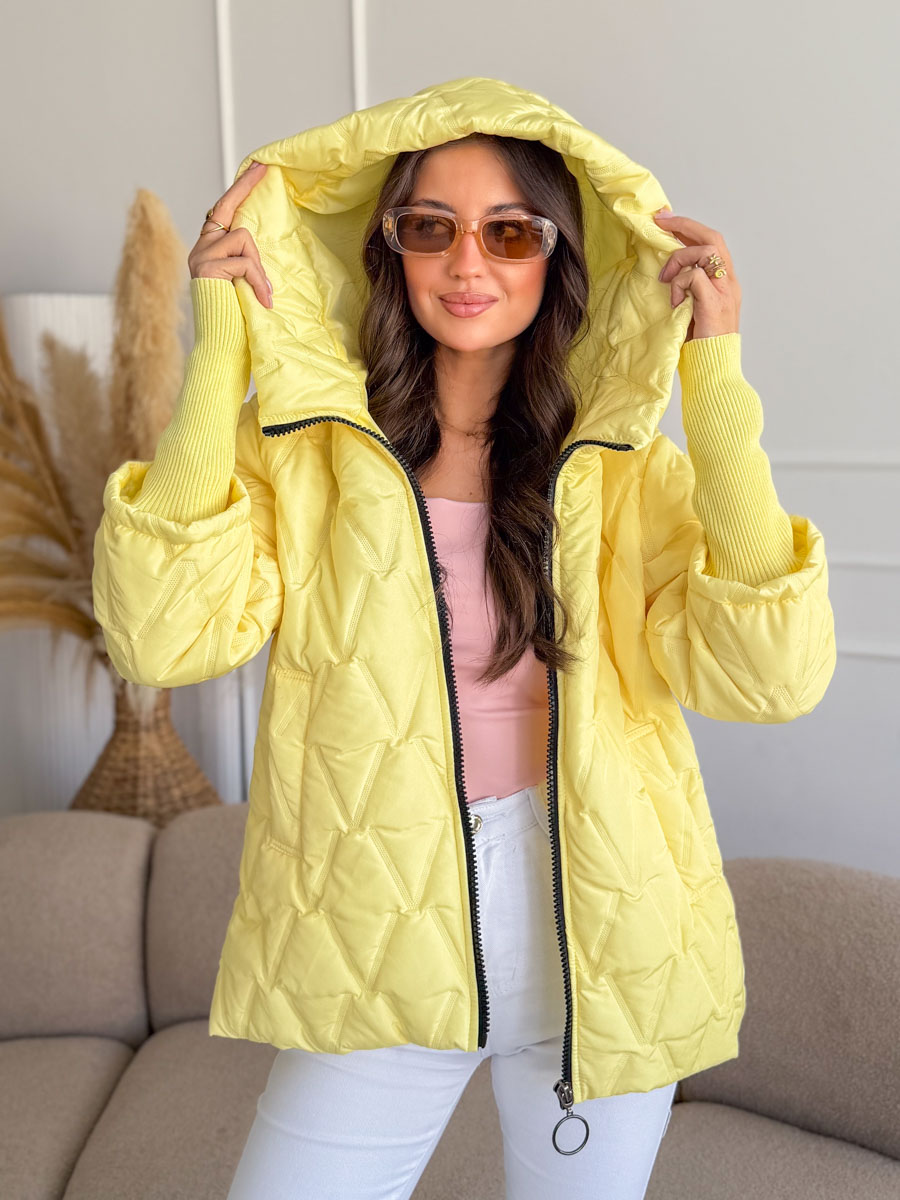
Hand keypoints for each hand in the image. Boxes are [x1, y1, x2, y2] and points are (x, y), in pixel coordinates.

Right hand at [187, 160, 272, 307]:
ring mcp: (201, 256)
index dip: (239, 190)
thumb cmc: (234, 319)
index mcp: (209, 249)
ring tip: (263, 292)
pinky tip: (262, 299)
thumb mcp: (242, 283)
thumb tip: (259, 246)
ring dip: (258, 266)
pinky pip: (244, 261)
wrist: (219, 346)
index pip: (222, 212)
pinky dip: (257, 280)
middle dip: (245, 186)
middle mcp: (200, 248)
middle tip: (264, 168)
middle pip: (225, 207)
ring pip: (242, 238)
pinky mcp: (207, 267)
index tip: (257, 169)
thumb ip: (245, 261)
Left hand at [652, 210, 740, 340]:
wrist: (712, 370)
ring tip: (666, 281)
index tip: (667, 219)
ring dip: (679, 260)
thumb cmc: (699, 345)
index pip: (712, 244)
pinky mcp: (714, 304)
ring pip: (705, 252)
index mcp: (724, 283)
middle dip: (685, 225)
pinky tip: (675, 302)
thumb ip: (686, 288)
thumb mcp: (691, 309)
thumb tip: (663, 270)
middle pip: (713, 239)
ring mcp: (724, 292)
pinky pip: (695, 276)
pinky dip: (679, 284)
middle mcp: (729, 283)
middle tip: (660, 222)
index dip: (690, 228)